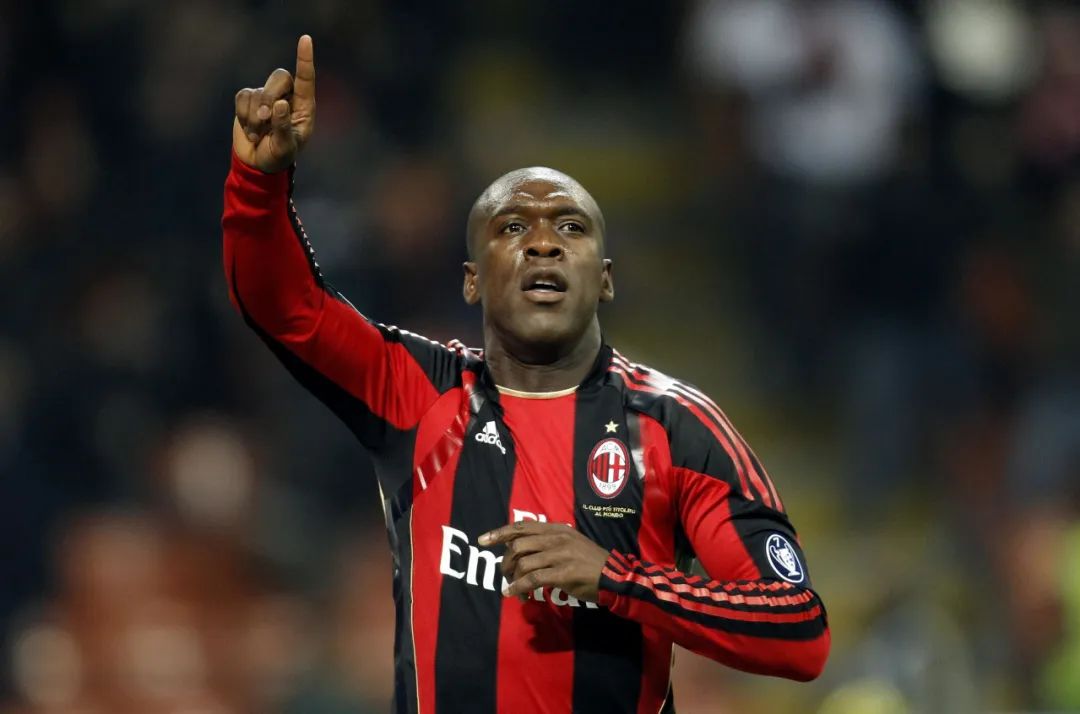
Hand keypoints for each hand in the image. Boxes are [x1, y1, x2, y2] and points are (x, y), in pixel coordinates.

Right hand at [232, 35, 315, 172]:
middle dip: (268, 98)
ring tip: (258, 136)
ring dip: (254, 116)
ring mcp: (266, 96)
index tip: (305, 39)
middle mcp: (287, 97)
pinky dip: (243, 115)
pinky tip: (250, 131)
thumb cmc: (279, 156)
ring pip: (257, 91)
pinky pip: (242, 97)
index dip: (305, 59)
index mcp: (304, 107)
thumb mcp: (285, 148)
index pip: (306, 78)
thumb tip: (279, 104)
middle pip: (279, 78)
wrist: (258, 164)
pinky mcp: (248, 100)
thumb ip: (283, 128)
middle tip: (264, 120)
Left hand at [479, 521, 610, 602]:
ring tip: (512, 589)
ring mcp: (560, 555)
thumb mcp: (570, 542)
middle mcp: (556, 538)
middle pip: (518, 545)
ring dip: (512, 578)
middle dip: (505, 562)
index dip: (499, 533)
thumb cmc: (590, 561)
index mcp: (556, 529)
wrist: (613, 576)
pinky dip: (519, 587)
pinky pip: (533, 579)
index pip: (522, 526)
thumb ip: (548, 540)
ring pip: (523, 564)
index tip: (482, 540)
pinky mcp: (563, 573)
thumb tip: (520, 545)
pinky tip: (514, 594)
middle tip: (504, 574)